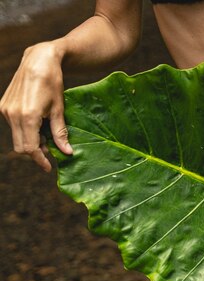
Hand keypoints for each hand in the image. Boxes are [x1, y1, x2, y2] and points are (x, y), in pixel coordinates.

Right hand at [0, 42, 72, 171]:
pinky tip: (38, 127)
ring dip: (31, 142)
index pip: (30, 148)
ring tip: (47, 137)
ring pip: (17, 138)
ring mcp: (5, 110)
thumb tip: (67, 153)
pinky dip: (25, 132)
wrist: (38, 60)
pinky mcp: (3, 106)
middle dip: (36, 153)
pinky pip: (14, 127)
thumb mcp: (59, 109)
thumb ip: (60, 132)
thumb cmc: (53, 83)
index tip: (49, 168)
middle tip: (51, 153)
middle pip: (21, 146)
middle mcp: (12, 114)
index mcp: (28, 116)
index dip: (40, 160)